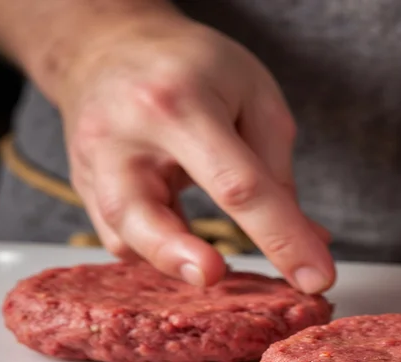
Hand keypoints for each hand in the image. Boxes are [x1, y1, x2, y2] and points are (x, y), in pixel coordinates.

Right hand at [55, 12, 333, 291]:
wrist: (110, 45)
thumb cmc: (191, 66)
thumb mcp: (253, 96)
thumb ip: (277, 172)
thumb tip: (308, 242)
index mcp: (178, 104)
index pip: (237, 186)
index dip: (281, 237)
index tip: (315, 278)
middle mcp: (123, 137)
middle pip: (141, 213)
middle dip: (177, 255)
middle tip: (215, 276)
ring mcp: (94, 166)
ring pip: (123, 235)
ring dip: (172, 261)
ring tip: (212, 265)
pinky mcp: (84, 189)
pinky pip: (119, 238)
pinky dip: (156, 252)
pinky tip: (184, 246)